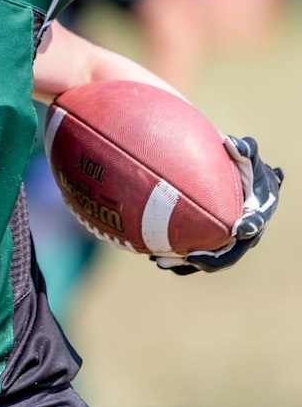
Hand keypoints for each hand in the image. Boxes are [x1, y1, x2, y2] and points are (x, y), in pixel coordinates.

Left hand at [154, 135, 283, 274]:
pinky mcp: (206, 243)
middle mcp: (241, 236)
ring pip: (206, 260)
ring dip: (184, 263)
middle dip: (208, 260)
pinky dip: (174, 256)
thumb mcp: (247, 158)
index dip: (247, 228)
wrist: (240, 184)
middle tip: (189, 257)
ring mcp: (224, 243)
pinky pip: (190, 253)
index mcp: (256, 216)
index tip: (238, 229)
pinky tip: (151, 254)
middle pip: (227, 254)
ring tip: (161, 261)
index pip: (253, 226)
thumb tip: (232, 143)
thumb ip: (243, 150)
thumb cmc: (244, 169)